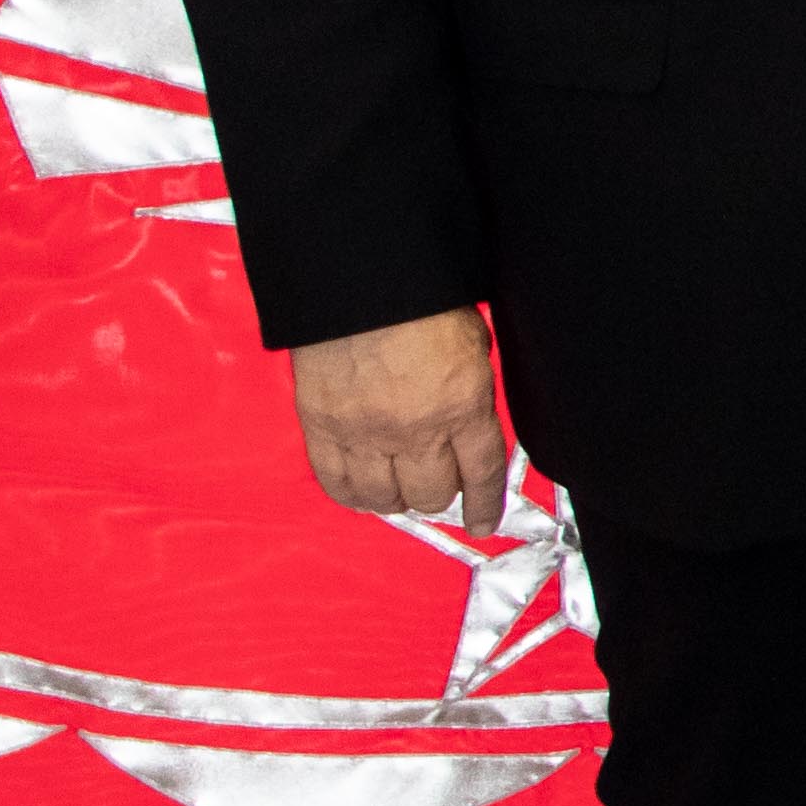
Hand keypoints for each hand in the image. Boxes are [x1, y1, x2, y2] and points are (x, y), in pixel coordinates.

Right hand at [292, 307, 509, 535]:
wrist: (356, 282)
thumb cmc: (421, 301)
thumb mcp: (472, 344)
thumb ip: (472, 391)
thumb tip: (470, 423)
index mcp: (463, 405)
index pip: (482, 474)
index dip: (483, 505)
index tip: (481, 523)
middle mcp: (416, 429)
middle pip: (431, 494)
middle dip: (439, 495)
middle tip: (435, 484)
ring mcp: (365, 432)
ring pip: (384, 498)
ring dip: (395, 499)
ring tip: (397, 488)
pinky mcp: (321, 427)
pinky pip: (335, 482)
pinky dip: (351, 494)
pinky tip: (360, 491)